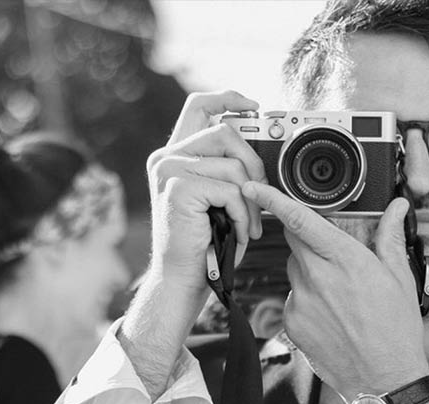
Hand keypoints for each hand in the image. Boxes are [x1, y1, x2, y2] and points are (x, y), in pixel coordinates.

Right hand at [146, 90, 265, 292]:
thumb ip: (226, 170)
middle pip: (225, 131)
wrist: (181, 279)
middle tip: (262, 197)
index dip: (228, 98)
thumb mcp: (216, 200)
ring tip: (248, 227)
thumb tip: (259, 151)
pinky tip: (237, 233)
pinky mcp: (178, 187)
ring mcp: (169, 169)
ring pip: (233, 166)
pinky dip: (242, 214)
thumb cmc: (203, 245)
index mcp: (174, 155)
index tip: (254, 106)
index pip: (199, 106)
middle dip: (254, 163)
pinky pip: (231, 190)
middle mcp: (166, 156)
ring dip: (251, 200)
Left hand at [240, 183, 428, 400]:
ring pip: (294, 270)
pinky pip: (292, 298)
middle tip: (332, 256)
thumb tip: (397, 208)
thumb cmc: (396, 330)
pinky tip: (330, 316)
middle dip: (306, 237)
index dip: (272, 198)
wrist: (383, 380)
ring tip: (339, 296)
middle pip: (294, 240)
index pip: (300, 220)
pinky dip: (306, 300)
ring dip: (309, 271)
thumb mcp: (400, 278)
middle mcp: (318, 277)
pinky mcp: (291, 322)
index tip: (252, 186)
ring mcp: (301, 301)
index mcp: (346, 259)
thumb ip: (391, 237)